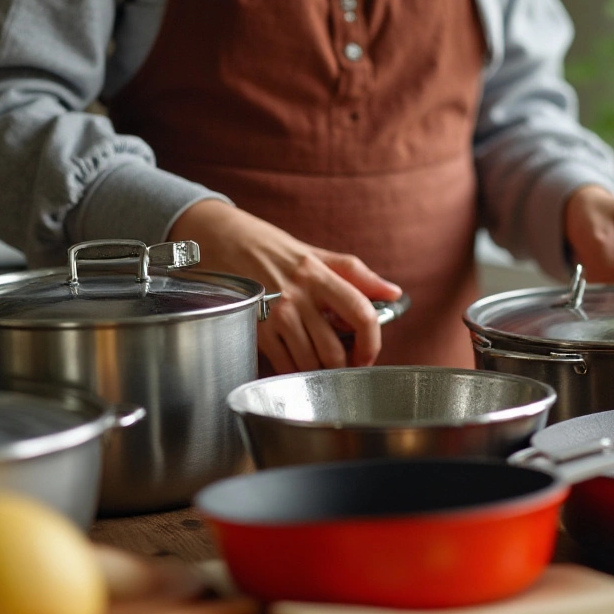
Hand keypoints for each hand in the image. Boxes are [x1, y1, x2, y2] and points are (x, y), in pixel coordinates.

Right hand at [168, 200, 401, 372]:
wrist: (219, 239)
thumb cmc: (270, 247)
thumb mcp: (315, 254)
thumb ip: (357, 275)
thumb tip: (394, 293)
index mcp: (319, 274)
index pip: (360, 313)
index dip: (372, 342)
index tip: (369, 354)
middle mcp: (298, 295)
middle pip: (334, 350)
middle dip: (344, 368)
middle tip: (345, 368)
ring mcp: (274, 314)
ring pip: (309, 364)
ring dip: (320, 374)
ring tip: (321, 368)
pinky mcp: (254, 329)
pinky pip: (283, 365)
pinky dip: (294, 374)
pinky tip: (296, 366)